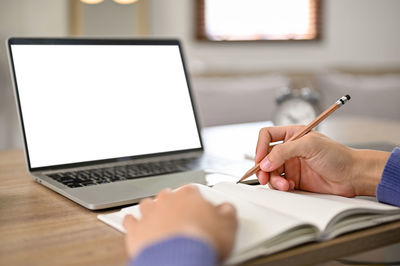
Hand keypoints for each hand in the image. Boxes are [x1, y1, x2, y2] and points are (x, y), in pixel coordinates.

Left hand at [123, 185, 236, 260]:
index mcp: (189, 196)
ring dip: (151, 208)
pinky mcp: (136, 229)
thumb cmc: (201, 240)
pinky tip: (134, 223)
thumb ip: (227, 213)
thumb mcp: (228, 226)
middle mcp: (168, 200)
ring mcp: (150, 213)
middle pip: (168, 195)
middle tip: (178, 211)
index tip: (199, 206)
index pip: (192, 190)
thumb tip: (228, 209)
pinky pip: (130, 221)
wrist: (179, 257)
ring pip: (147, 204)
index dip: (196, 199)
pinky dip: (132, 222)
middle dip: (172, 201)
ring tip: (156, 215)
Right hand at [255, 125, 389, 196]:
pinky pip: (279, 183)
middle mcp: (289, 149)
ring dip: (274, 180)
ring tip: (285, 185)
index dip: (260, 146)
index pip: (267, 136)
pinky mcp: (294, 180)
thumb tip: (265, 162)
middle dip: (263, 168)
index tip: (260, 159)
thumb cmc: (338, 155)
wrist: (352, 176)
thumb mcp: (309, 145)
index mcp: (292, 135)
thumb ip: (284, 151)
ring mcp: (291, 165)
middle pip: (265, 157)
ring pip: (270, 172)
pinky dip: (281, 186)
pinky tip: (291, 186)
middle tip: (264, 177)